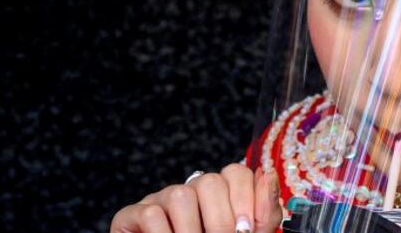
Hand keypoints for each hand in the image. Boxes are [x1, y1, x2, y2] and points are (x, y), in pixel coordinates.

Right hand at [111, 163, 281, 232]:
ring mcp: (161, 199)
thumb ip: (264, 214)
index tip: (247, 229)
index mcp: (220, 193)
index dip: (246, 199)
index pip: (237, 173)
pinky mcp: (132, 213)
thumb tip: (268, 174)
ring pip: (180, 194)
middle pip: (210, 181)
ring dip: (191, 230)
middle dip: (220, 219)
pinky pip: (151, 213)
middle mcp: (191, 189)